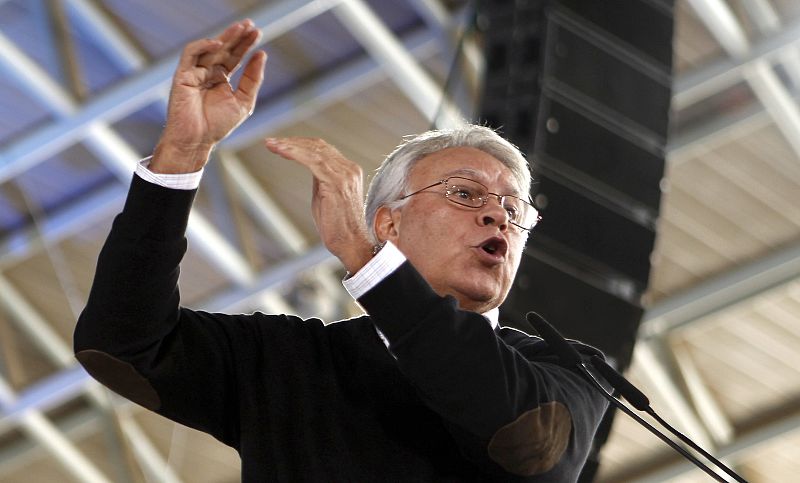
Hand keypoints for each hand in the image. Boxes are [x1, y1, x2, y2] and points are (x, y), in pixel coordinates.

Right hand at [151, 19, 266, 172]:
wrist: (197, 140)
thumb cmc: (217, 126)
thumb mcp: (243, 101)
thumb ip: (252, 79)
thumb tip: (262, 55)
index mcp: (221, 79)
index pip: (235, 56)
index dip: (246, 44)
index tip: (258, 33)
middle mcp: (208, 73)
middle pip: (224, 49)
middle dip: (237, 36)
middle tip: (251, 25)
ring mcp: (194, 72)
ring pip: (210, 48)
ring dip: (225, 37)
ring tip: (240, 28)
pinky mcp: (182, 75)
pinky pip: (191, 54)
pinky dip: (204, 46)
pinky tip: (219, 43)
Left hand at [265, 137, 373, 272]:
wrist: (351, 243)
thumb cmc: (338, 226)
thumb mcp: (326, 195)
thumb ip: (320, 179)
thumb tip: (307, 165)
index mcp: (348, 171)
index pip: (323, 149)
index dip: (301, 144)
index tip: (281, 144)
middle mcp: (349, 169)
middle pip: (318, 146)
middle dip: (292, 142)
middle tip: (271, 142)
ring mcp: (345, 175)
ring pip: (314, 151)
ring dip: (290, 146)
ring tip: (272, 145)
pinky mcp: (336, 182)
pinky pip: (313, 161)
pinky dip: (295, 154)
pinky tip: (282, 152)